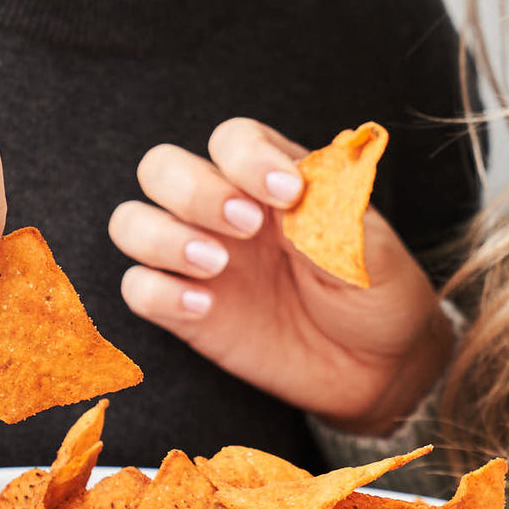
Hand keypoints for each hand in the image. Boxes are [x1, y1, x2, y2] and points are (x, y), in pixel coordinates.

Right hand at [109, 117, 454, 435]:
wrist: (376, 368)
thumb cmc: (376, 297)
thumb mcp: (375, 252)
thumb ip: (334, 218)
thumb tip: (291, 200)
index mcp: (272, 182)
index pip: (231, 140)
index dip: (246, 156)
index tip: (285, 193)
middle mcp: (225, 213)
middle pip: (161, 168)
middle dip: (194, 191)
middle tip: (245, 228)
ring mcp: (201, 262)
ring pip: (132, 222)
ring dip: (163, 237)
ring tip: (217, 266)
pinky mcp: (189, 314)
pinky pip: (140, 289)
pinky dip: (159, 292)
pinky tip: (205, 307)